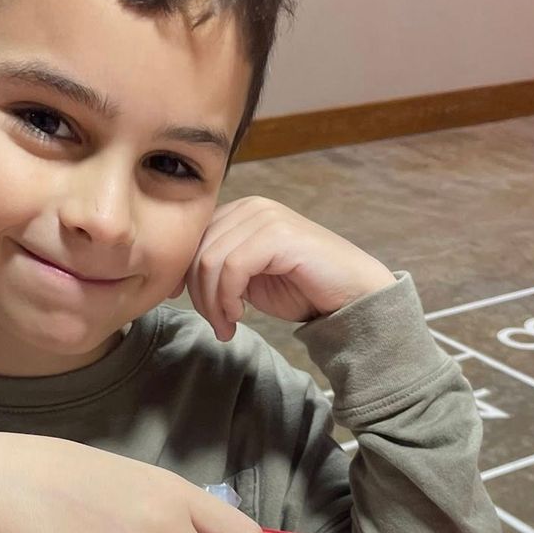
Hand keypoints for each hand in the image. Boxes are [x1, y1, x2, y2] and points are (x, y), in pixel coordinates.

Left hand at [183, 197, 394, 341]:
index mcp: (241, 212)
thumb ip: (220, 269)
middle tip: (217, 325)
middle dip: (198, 295)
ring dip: (212, 302)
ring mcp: (265, 217)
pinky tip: (240, 315)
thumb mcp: (249, 278)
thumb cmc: (303, 288)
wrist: (351, 296)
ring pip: (210, 260)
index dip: (182, 273)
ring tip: (227, 326)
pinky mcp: (277, 235)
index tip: (182, 302)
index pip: (193, 239)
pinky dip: (227, 298)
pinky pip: (231, 267)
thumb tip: (182, 281)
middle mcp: (251, 207)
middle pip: (197, 250)